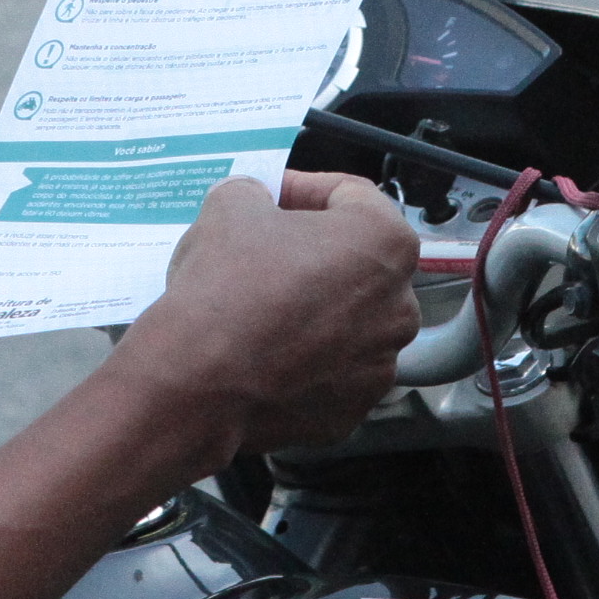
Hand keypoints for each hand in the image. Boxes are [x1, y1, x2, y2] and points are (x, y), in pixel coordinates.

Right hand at [117, 171, 420, 455]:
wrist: (200, 382)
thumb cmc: (227, 285)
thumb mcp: (229, 206)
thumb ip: (254, 192)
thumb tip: (253, 201)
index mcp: (385, 243)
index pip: (350, 195)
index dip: (302, 187)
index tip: (269, 194)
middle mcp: (399, 306)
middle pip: (355, 261)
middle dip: (311, 250)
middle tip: (263, 248)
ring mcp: (379, 365)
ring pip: (346, 320)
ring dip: (311, 306)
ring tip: (259, 303)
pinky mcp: (352, 412)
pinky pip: (330, 371)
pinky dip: (303, 358)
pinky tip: (262, 349)